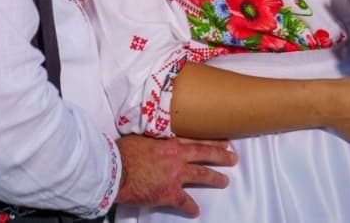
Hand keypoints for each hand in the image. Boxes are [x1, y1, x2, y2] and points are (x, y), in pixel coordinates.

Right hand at [115, 135, 236, 216]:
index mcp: (170, 142)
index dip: (211, 142)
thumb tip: (154, 139)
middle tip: (233, 158)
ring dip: (215, 178)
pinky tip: (196, 211)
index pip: (196, 140)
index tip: (223, 142)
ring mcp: (175, 175)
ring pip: (201, 175)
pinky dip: (191, 208)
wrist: (116, 170)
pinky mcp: (169, 193)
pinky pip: (184, 202)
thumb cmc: (123, 152)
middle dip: (221, 156)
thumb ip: (154, 139)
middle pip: (205, 154)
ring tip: (224, 181)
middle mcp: (177, 157)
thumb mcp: (142, 137)